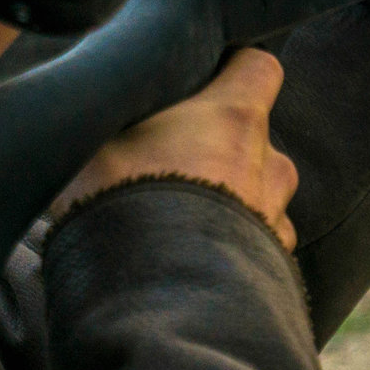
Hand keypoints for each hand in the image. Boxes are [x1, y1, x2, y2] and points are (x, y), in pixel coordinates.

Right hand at [52, 48, 298, 248]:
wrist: (152, 303)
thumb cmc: (121, 206)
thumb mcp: (94, 140)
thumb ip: (110, 110)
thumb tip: (95, 91)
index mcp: (233, 116)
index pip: (258, 66)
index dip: (235, 67)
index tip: (205, 77)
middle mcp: (266, 163)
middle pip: (256, 136)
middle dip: (221, 145)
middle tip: (172, 160)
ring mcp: (275, 217)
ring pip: (259, 194)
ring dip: (230, 199)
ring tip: (180, 218)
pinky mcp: (274, 267)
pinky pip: (258, 246)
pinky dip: (234, 246)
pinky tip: (194, 258)